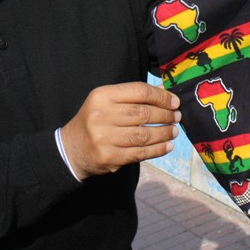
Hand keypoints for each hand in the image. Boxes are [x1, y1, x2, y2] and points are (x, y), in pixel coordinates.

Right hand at [60, 82, 180, 179]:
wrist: (71, 148)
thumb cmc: (95, 120)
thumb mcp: (107, 101)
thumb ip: (133, 96)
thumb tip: (163, 92)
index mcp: (102, 96)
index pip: (139, 91)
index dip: (161, 97)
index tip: (174, 102)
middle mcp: (102, 115)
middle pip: (144, 113)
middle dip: (166, 115)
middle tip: (177, 116)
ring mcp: (105, 138)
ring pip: (144, 135)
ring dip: (164, 133)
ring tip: (174, 131)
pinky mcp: (110, 157)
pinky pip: (141, 153)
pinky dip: (158, 150)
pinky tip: (167, 146)